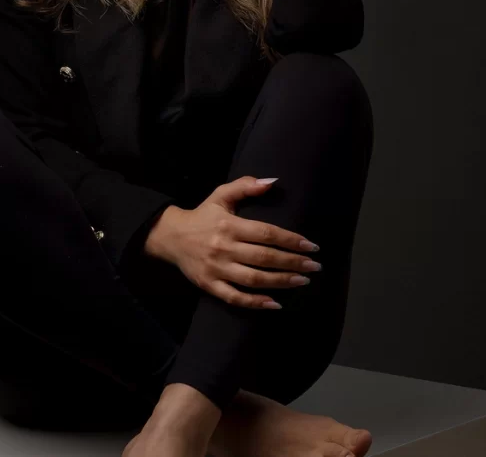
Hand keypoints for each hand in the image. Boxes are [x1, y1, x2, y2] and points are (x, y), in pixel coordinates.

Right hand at [157, 176, 322, 309]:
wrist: (170, 236)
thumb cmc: (202, 215)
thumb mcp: (221, 195)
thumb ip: (245, 187)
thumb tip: (272, 182)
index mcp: (229, 224)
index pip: (266, 233)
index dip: (291, 240)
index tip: (311, 246)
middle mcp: (224, 247)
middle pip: (264, 257)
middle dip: (293, 263)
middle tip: (314, 266)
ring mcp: (217, 268)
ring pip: (254, 279)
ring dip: (281, 282)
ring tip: (302, 282)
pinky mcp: (209, 285)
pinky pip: (235, 297)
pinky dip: (256, 303)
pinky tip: (275, 304)